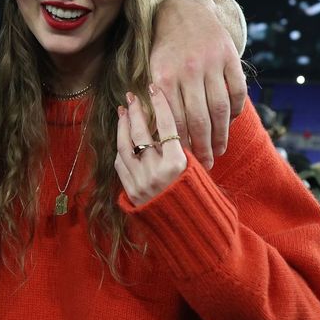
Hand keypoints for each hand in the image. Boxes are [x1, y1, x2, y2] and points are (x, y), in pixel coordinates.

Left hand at [114, 90, 187, 206]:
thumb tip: (170, 125)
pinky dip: (121, 148)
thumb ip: (183, 150)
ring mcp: (140, 181)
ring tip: (123, 112)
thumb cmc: (198, 199)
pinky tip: (122, 138)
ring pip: (125, 146)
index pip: (167, 125)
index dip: (160, 104)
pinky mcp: (130, 191)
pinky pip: (120, 164)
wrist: (189, 232)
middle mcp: (156, 171)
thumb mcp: (197, 171)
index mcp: (178, 164)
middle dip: (136, 111)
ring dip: (123, 126)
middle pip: (141, 132)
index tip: (154, 88)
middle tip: (132, 96)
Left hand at [149, 0, 247, 169]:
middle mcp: (188, 70)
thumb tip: (156, 137)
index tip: (183, 162)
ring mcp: (212, 63)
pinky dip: (236, 111)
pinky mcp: (230, 57)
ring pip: (220, 108)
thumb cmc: (164, 48)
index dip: (180, 143)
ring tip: (219, 150)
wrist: (185, 11)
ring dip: (221, 134)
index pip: (174, 119)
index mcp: (164, 75)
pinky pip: (237, 92)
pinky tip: (230, 125)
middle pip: (199, 118)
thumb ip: (155, 99)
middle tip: (206, 165)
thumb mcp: (152, 69)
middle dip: (203, 146)